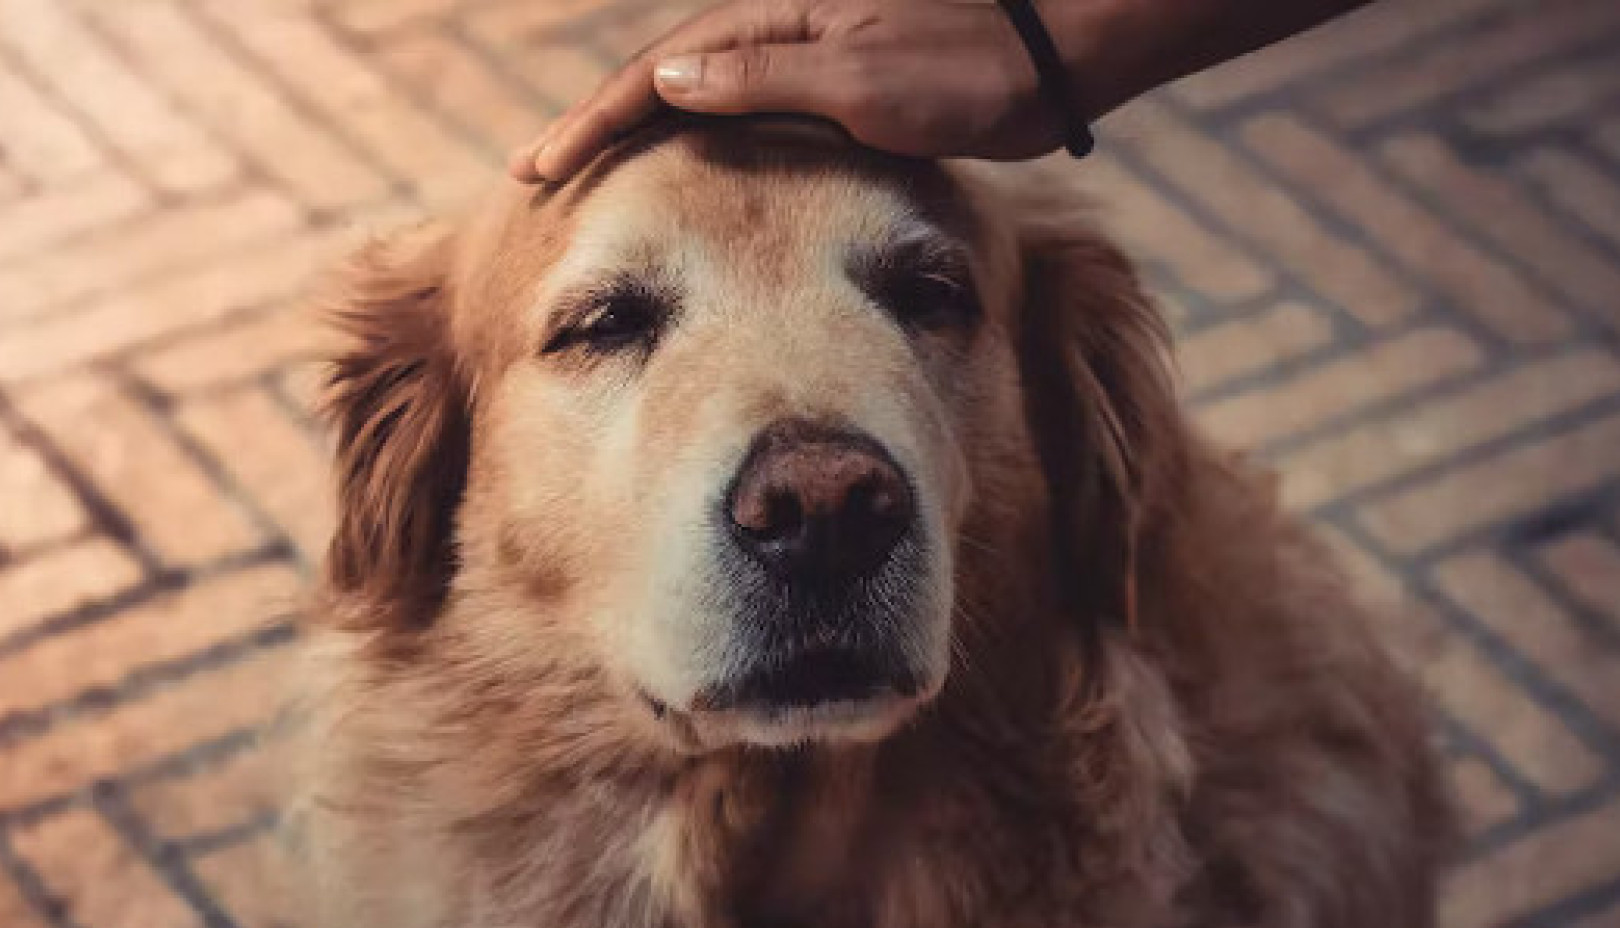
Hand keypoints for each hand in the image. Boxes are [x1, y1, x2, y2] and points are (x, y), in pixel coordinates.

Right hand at [509, 0, 1070, 181]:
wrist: (1046, 65)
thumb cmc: (964, 69)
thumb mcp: (860, 79)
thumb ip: (762, 80)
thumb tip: (665, 82)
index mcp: (771, 24)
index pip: (656, 76)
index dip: (593, 120)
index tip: (542, 165)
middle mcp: (775, 35)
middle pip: (660, 81)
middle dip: (596, 124)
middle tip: (535, 170)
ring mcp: (801, 60)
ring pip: (694, 98)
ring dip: (636, 131)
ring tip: (585, 169)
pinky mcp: (829, 89)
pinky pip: (737, 114)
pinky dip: (692, 139)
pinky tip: (678, 165)